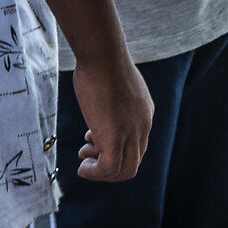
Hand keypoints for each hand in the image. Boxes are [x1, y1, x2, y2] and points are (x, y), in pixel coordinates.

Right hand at [69, 55, 153, 182]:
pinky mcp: (115, 136)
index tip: (92, 141)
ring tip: (84, 162)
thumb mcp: (114, 86)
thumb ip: (114, 102)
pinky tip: (82, 167)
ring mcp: (131, 132)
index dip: (114, 149)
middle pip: (133, 162)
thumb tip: (99, 110)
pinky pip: (109, 168)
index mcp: (144, 114)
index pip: (136, 146)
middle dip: (108, 165)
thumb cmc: (101, 62)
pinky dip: (95, 173)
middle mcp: (143, 126)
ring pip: (124, 170)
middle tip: (87, 155)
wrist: (102, 54)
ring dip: (101, 172)